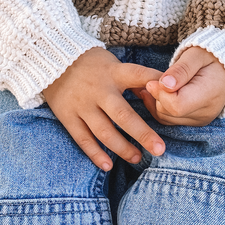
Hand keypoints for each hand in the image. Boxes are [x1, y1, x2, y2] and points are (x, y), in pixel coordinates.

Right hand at [42, 47, 165, 170]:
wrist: (52, 59)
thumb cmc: (91, 64)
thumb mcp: (114, 63)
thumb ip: (135, 78)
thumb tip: (161, 93)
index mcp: (114, 73)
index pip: (138, 75)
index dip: (155, 83)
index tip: (172, 95)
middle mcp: (98, 90)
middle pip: (123, 115)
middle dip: (142, 133)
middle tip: (159, 149)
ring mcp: (82, 105)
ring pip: (104, 132)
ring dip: (122, 148)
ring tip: (137, 158)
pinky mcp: (67, 116)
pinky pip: (82, 139)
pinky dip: (95, 154)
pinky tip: (108, 165)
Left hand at [138, 46, 224, 125]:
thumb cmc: (210, 57)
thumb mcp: (196, 55)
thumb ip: (181, 69)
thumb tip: (164, 84)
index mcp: (208, 95)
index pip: (176, 106)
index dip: (159, 93)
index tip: (153, 80)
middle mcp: (205, 113)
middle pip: (167, 112)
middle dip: (157, 95)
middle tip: (155, 78)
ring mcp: (199, 120)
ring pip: (164, 117)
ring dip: (156, 100)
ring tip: (157, 83)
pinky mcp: (192, 122)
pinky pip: (167, 119)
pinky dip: (159, 106)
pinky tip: (158, 92)